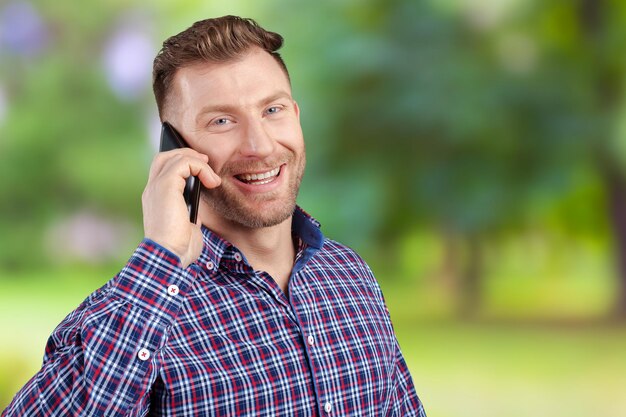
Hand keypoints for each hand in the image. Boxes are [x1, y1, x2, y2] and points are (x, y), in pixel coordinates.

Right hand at [142, 148, 220, 267]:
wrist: (169, 256)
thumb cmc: (179, 248)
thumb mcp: (185, 227)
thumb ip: (187, 214)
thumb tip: (196, 210)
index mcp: (155, 199)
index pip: (162, 170)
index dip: (181, 164)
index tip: (202, 171)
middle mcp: (152, 190)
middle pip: (165, 157)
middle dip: (187, 155)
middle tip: (206, 163)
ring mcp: (156, 187)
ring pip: (174, 157)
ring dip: (197, 162)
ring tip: (211, 176)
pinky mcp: (166, 186)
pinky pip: (183, 163)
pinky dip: (200, 167)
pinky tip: (211, 181)